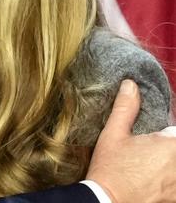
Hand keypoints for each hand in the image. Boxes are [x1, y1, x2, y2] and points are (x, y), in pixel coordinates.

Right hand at [86, 79, 175, 202]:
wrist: (107, 202)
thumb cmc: (111, 169)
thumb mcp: (113, 134)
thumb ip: (126, 108)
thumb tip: (131, 85)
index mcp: (170, 144)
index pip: (175, 131)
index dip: (164, 134)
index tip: (151, 139)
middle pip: (174, 145)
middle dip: (164, 146)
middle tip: (146, 154)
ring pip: (175, 166)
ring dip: (167, 163)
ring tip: (148, 167)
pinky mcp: (174, 198)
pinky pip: (174, 184)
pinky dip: (168, 181)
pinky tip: (153, 180)